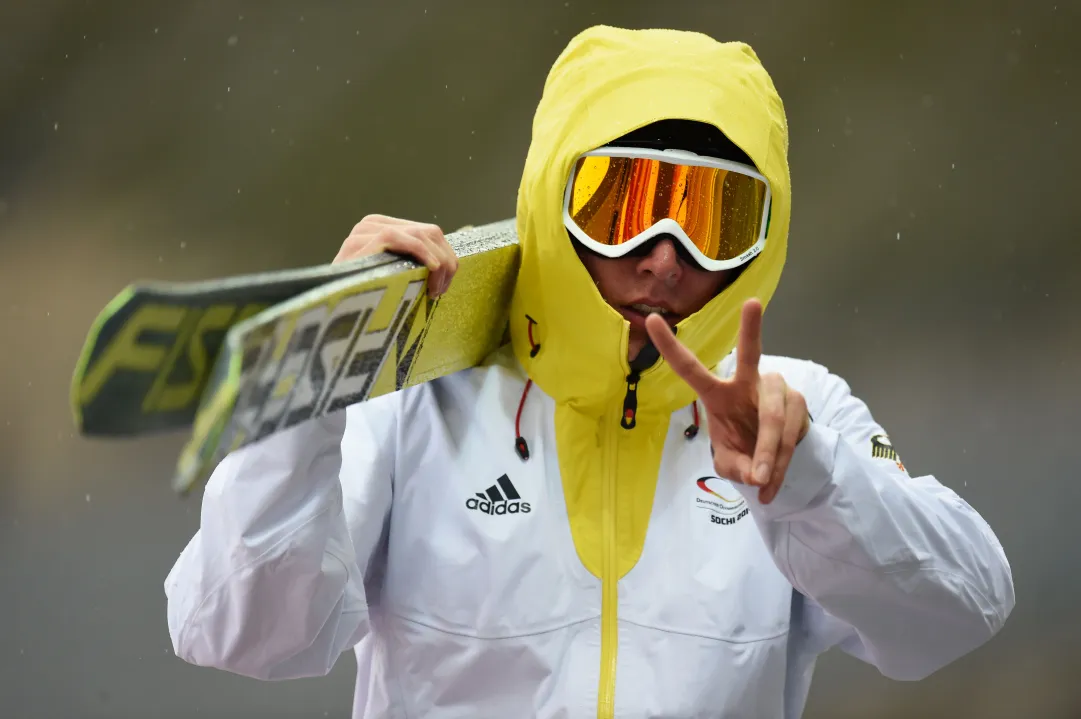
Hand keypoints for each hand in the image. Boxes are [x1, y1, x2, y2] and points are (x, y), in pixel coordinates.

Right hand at [333, 214, 458, 297]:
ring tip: (435, 291)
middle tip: (441, 290)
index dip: (445, 257)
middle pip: (429, 232)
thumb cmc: (357, 301)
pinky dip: (425, 255)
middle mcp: (372, 225)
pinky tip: (433, 272)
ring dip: (440, 264)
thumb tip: (445, 269)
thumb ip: (407, 266)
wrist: (325, 312)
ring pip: (423, 236)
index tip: (444, 285)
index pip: (427, 233)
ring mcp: (366, 231)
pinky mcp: (365, 240)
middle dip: (446, 262)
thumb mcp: (386, 278)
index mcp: (379, 229)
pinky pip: (406, 240)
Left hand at [645, 299, 810, 504]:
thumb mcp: (730, 464)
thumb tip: (755, 475)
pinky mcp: (799, 402)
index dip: (670, 347)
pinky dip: (782, 462)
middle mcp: (747, 383)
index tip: (651, 320)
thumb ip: (735, 468)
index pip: (690, 368)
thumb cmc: (743, 450)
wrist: (776, 459)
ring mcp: (776, 389)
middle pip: (751, 355)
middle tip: (751, 304)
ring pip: (774, 416)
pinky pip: (791, 433)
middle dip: (751, 329)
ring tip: (762, 479)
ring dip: (769, 451)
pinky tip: (772, 481)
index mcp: (717, 394)